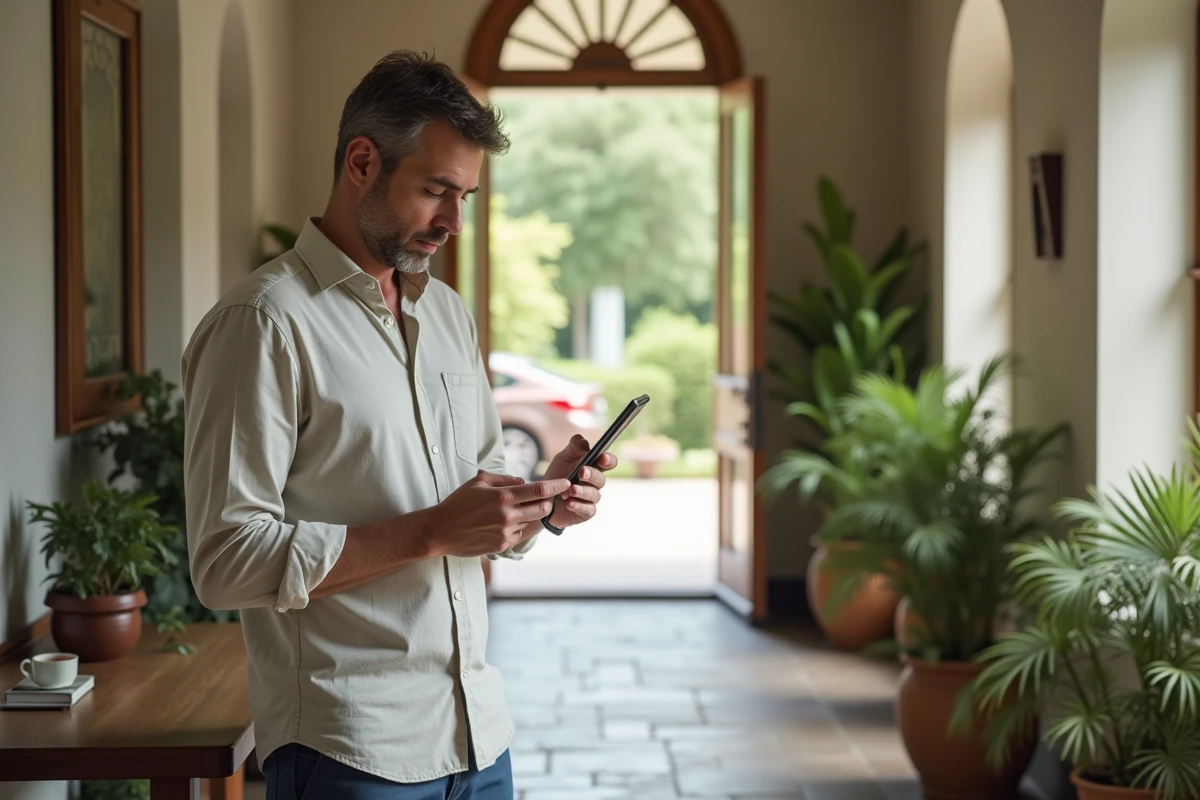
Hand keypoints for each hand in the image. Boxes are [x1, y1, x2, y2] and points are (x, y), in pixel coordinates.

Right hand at [427, 471, 570, 556]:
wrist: (440, 531)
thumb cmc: (458, 503)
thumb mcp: (478, 482)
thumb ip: (503, 479)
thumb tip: (523, 481)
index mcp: (502, 496)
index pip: (539, 490)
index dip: (556, 486)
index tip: (566, 483)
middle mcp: (507, 515)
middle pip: (543, 508)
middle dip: (549, 502)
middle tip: (546, 497)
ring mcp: (506, 532)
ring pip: (533, 522)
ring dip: (533, 515)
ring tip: (523, 510)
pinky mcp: (502, 545)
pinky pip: (521, 534)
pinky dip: (521, 527)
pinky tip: (510, 522)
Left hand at [542, 434, 617, 528]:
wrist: (544, 498)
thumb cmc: (558, 476)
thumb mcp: (563, 458)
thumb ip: (573, 448)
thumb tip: (582, 440)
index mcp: (593, 467)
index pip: (608, 462)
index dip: (609, 460)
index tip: (603, 458)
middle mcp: (595, 483)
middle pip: (601, 479)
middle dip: (592, 475)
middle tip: (581, 472)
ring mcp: (591, 498)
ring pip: (594, 495)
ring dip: (582, 491)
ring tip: (570, 490)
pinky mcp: (586, 512)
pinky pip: (588, 510)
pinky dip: (578, 506)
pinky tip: (569, 503)